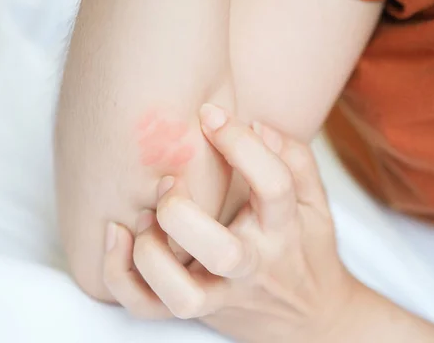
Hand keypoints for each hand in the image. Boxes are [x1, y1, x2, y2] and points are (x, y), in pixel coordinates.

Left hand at [102, 104, 358, 341]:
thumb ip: (295, 160)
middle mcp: (254, 266)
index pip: (274, 186)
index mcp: (285, 230)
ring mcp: (223, 295)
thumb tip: (258, 124)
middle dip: (183, 214)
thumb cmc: (307, 251)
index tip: (210, 113)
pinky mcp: (197, 312)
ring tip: (143, 218)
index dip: (241, 144)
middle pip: (222, 253)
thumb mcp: (315, 203)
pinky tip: (118, 237)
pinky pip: (148, 309)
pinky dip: (121, 276)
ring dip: (151, 255)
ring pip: (182, 296)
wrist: (309, 321)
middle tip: (168, 182)